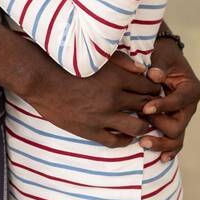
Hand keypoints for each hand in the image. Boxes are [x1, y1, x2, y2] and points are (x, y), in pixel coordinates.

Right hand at [24, 54, 162, 147]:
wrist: (44, 83)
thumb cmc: (70, 66)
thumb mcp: (98, 58)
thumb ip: (123, 61)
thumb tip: (141, 69)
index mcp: (116, 77)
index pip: (148, 86)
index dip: (155, 89)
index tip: (154, 91)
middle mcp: (113, 98)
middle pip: (145, 106)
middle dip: (153, 107)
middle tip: (153, 108)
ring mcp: (103, 116)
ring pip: (137, 126)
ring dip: (144, 125)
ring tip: (143, 124)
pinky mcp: (91, 130)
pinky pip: (116, 141)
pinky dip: (126, 140)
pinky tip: (127, 136)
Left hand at [140, 38, 199, 162]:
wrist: (162, 57)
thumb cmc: (163, 55)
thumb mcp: (162, 55)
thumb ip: (159, 65)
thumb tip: (153, 75)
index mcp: (191, 89)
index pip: (179, 102)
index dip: (163, 106)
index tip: (145, 108)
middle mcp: (190, 105)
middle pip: (179, 125)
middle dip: (160, 125)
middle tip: (141, 122)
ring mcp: (182, 116)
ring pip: (177, 138)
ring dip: (161, 142)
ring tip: (144, 142)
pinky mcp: (174, 122)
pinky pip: (175, 141)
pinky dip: (168, 150)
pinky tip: (161, 158)